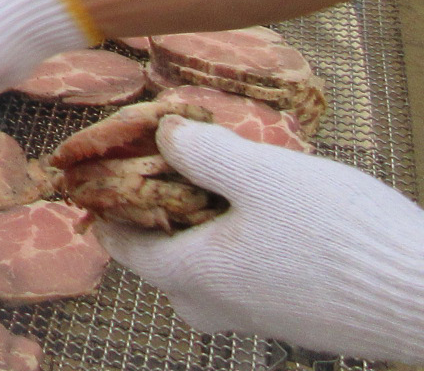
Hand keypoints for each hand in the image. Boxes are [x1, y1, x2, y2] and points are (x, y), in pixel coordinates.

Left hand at [98, 117, 423, 360]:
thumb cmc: (340, 236)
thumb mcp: (263, 175)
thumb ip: (202, 153)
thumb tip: (161, 134)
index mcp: (194, 275)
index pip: (121, 245)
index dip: (111, 201)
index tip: (117, 164)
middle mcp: (218, 306)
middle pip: (161, 261)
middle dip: (160, 213)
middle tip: (177, 166)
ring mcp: (258, 318)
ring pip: (206, 272)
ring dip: (206, 229)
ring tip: (231, 182)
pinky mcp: (295, 319)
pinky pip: (246, 280)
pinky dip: (242, 247)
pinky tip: (273, 213)